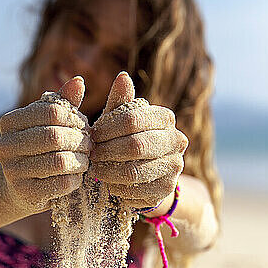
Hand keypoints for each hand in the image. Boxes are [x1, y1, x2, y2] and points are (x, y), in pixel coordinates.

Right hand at [0, 76, 91, 212]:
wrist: (21, 189)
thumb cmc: (40, 149)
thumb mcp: (49, 124)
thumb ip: (63, 103)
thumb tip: (78, 80)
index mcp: (9, 122)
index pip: (52, 111)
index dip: (75, 118)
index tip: (85, 126)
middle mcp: (5, 145)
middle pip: (56, 136)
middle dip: (80, 140)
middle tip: (91, 145)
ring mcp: (12, 171)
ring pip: (60, 161)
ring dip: (81, 160)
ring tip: (86, 159)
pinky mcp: (25, 194)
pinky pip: (62, 183)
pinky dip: (76, 179)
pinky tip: (76, 176)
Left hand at [90, 72, 188, 209]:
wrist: (148, 176)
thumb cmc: (127, 141)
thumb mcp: (121, 121)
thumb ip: (120, 102)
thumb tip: (122, 76)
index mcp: (165, 118)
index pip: (132, 119)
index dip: (107, 128)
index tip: (92, 135)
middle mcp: (176, 140)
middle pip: (135, 145)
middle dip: (107, 150)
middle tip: (92, 154)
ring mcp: (174, 166)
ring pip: (134, 170)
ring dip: (109, 171)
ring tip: (96, 169)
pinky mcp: (166, 189)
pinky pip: (136, 190)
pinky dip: (117, 187)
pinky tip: (108, 183)